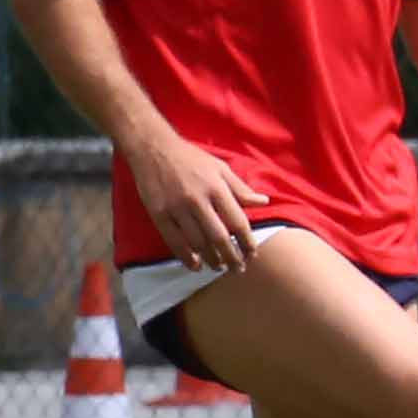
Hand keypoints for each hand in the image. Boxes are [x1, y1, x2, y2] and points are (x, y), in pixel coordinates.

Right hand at [127, 133, 255, 280]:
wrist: (153, 148)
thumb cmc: (191, 158)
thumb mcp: (220, 168)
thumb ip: (240, 188)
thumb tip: (264, 202)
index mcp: (217, 188)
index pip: (238, 222)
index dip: (247, 242)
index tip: (252, 255)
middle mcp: (198, 200)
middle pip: (219, 237)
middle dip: (231, 257)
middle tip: (238, 269)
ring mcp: (176, 208)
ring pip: (197, 242)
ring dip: (211, 259)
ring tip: (219, 267)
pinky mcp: (158, 213)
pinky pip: (174, 241)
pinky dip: (186, 256)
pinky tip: (196, 265)